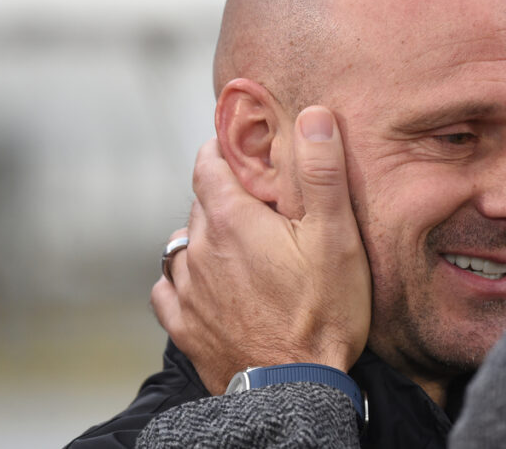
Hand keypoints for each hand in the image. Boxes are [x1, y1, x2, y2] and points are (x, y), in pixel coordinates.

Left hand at [151, 106, 371, 394]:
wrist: (294, 390)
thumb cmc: (322, 311)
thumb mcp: (335, 235)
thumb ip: (321, 172)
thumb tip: (313, 116)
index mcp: (231, 220)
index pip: (208, 164)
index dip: (223, 149)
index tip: (239, 145)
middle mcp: (200, 250)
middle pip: (200, 203)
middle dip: (224, 193)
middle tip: (258, 199)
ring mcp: (188, 291)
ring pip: (185, 245)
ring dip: (206, 237)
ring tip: (237, 243)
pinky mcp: (185, 327)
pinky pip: (170, 290)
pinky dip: (185, 279)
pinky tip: (206, 285)